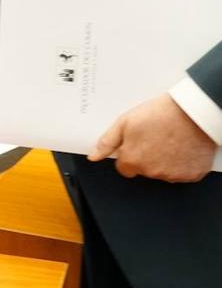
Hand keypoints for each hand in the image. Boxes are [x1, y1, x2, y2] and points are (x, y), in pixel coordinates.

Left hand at [89, 93, 216, 181]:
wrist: (193, 112)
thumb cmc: (160, 114)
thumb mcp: (125, 122)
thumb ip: (107, 142)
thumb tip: (93, 156)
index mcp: (133, 161)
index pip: (124, 168)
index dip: (129, 154)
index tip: (137, 144)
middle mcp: (152, 172)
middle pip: (144, 170)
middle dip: (146, 158)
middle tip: (155, 138)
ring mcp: (173, 175)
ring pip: (163, 172)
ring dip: (165, 161)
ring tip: (170, 140)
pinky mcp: (192, 175)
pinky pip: (183, 173)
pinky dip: (182, 164)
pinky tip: (183, 147)